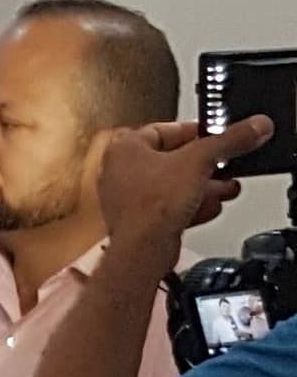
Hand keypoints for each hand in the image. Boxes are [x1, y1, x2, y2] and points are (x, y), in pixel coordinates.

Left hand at [99, 116, 273, 260]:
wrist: (141, 251)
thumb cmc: (150, 206)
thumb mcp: (200, 160)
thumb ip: (230, 140)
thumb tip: (255, 126)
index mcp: (125, 148)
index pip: (165, 128)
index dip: (194, 130)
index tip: (216, 133)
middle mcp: (120, 173)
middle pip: (172, 160)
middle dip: (204, 164)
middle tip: (225, 163)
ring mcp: (127, 201)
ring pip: (172, 187)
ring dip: (202, 187)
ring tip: (225, 187)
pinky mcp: (138, 224)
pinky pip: (168, 209)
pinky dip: (189, 207)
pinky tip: (209, 207)